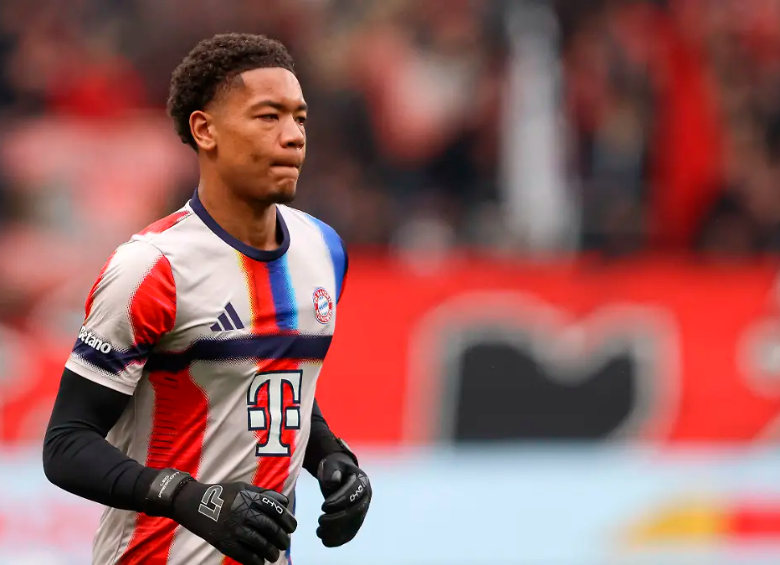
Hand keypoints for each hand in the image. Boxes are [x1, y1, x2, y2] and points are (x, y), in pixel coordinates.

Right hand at [171, 480, 296, 564]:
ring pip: (260, 543)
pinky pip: (245, 555)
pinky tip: (261, 562)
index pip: (275, 509)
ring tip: (275, 555)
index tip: (292, 527)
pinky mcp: (224, 543)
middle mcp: (244, 512)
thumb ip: (263, 493)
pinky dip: (256, 561)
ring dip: (271, 552)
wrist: (193, 503)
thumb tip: (284, 502)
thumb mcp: (242, 487)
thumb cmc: (221, 494)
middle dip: (282, 538)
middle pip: (270, 528)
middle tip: (285, 543)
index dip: (287, 520)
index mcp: (249, 498)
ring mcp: (234, 528)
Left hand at [316, 452, 371, 546]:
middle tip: (320, 521)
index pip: (354, 494)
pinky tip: (324, 540)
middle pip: (355, 512)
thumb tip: (333, 481)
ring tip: (319, 532)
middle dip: (337, 519)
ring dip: (336, 532)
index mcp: (362, 480)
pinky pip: (350, 533)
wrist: (337, 474)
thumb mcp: (330, 464)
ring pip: (353, 525)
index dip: (339, 502)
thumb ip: (330, 471)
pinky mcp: (356, 520)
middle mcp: (366, 497)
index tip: (323, 506)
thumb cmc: (332, 468)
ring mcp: (362, 510)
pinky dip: (338, 539)